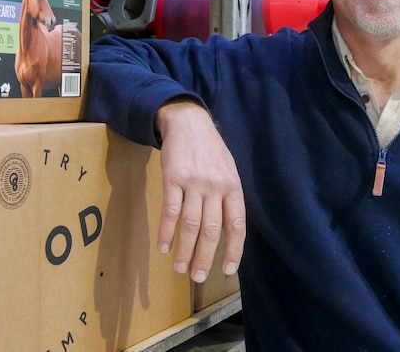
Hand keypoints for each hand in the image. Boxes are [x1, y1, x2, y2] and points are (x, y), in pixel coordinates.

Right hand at [155, 100, 245, 282]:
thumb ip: (227, 198)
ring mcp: (193, 183)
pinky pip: (170, 210)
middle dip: (205, 257)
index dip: (233, 249)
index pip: (236, 225)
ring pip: (190, 224)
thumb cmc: (210, 150)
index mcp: (232, 187)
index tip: (227, 269)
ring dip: (184, 250)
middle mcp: (215, 187)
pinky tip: (164, 246)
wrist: (189, 122)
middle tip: (198, 277)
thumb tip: (225, 231)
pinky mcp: (173, 178)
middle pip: (212, 230)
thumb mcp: (228, 170)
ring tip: (179, 268)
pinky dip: (167, 231)